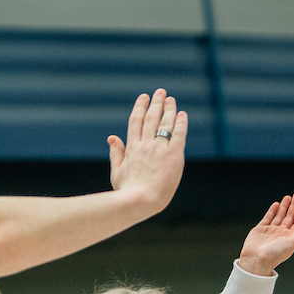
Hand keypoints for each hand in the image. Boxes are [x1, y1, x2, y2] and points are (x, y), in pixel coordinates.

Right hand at [107, 88, 186, 212]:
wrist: (141, 200)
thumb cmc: (127, 191)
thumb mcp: (117, 171)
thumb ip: (116, 153)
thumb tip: (112, 138)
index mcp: (132, 148)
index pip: (136, 122)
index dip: (140, 107)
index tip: (143, 98)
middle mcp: (146, 144)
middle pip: (151, 118)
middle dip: (156, 103)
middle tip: (160, 92)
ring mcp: (160, 149)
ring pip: (165, 123)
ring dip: (168, 109)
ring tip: (171, 99)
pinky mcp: (173, 155)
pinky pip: (178, 134)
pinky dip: (180, 123)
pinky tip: (182, 114)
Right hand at [238, 193, 293, 275]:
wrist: (257, 259)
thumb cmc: (275, 254)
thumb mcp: (292, 244)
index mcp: (290, 237)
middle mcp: (281, 233)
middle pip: (290, 216)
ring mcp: (271, 230)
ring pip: (279, 215)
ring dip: (284, 206)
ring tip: (288, 197)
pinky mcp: (261, 229)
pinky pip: (268, 217)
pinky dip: (273, 210)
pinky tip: (276, 204)